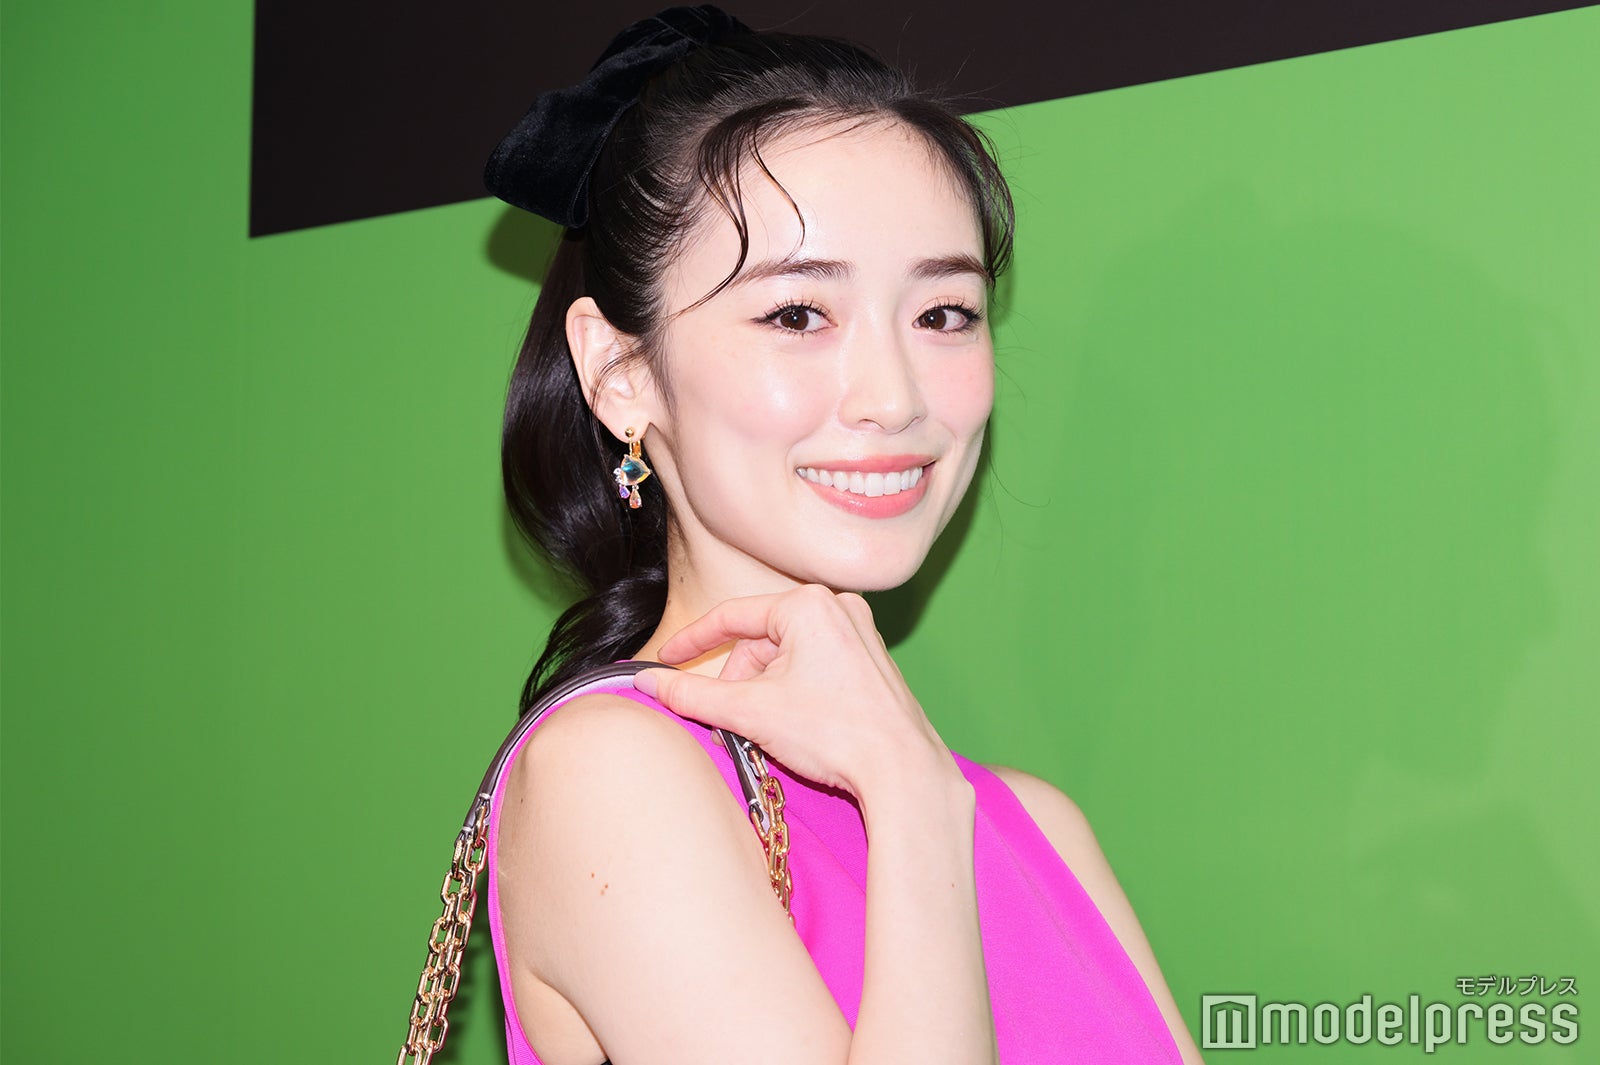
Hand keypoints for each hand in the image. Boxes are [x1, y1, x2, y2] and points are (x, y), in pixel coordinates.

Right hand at [635, 584, 954, 798]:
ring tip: (770, 732)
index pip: (731, 617)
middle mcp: (838, 607)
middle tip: (734, 724)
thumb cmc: (835, 734)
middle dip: (740, 684)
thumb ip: (691, 695)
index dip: (691, 642)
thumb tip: (649, 683)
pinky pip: (814, 667)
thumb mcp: (751, 713)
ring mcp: (860, 632)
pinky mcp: (871, 660)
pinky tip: (797, 728)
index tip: (664, 662)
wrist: (903, 772)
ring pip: (786, 658)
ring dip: (766, 693)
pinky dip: (793, 694)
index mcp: (808, 605)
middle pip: (760, 642)